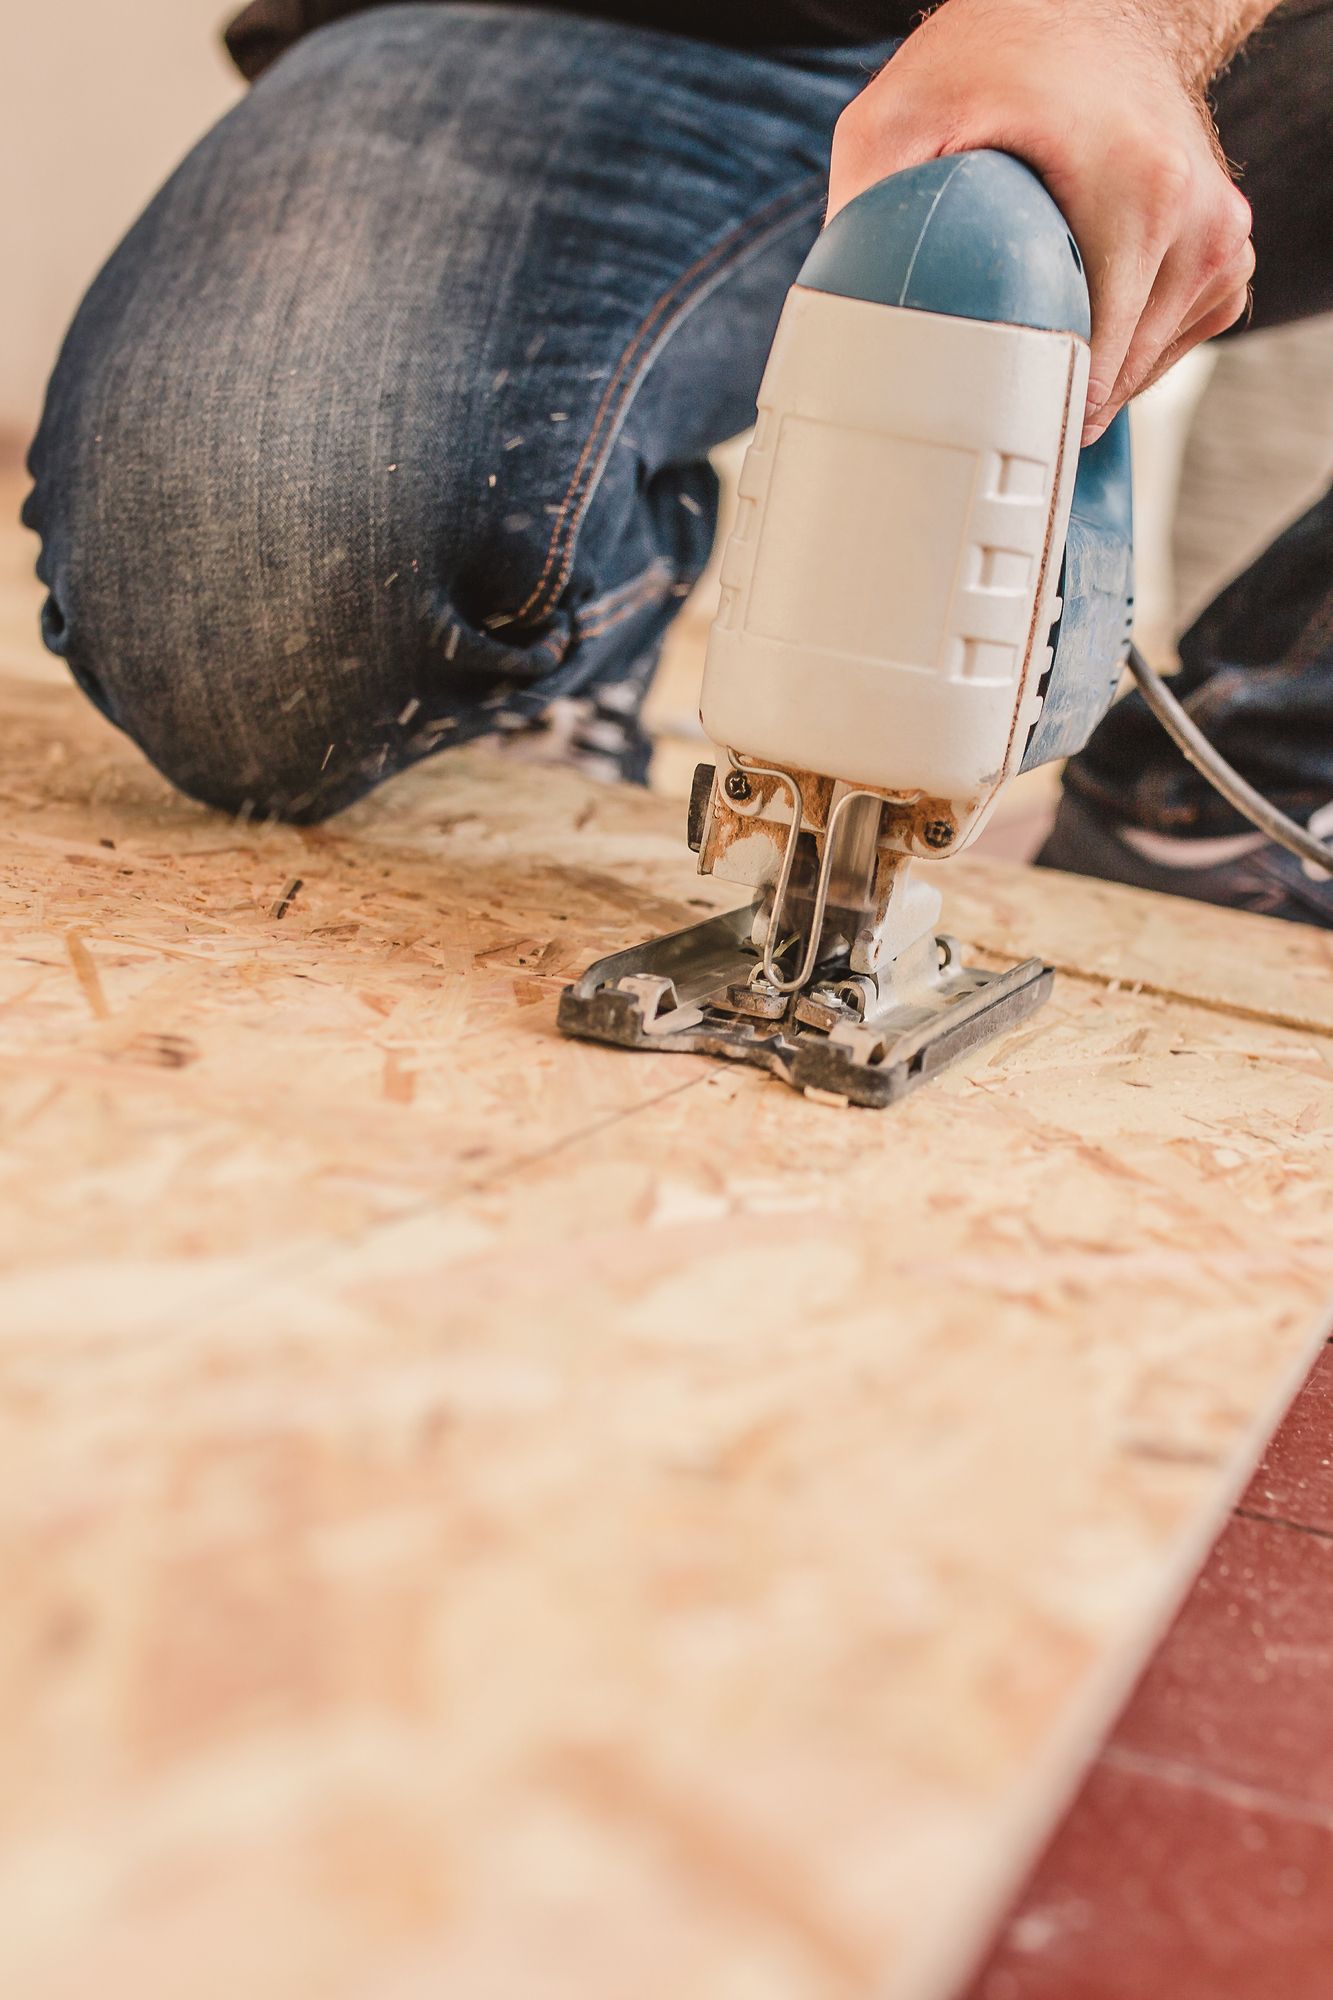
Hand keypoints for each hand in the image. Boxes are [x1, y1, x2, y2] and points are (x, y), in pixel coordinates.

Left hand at [827, 0, 1256, 441]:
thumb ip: (865, 211)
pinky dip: (1117, 344)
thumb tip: (840, 320)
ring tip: (1035, 308)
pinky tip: (1080, 295)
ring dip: (1080, 368)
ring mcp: (1221, 240)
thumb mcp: (897, 116)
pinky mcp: (1226, 257)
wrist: (1092, 9)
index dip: (1021, 407)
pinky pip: (1165, 347)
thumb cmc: (999, 55)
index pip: (1087, 366)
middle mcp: (1198, 220)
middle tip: (985, 359)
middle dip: (1043, 388)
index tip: (979, 420)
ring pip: (1138, 374)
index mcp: (1138, 192)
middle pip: (1110, 380)